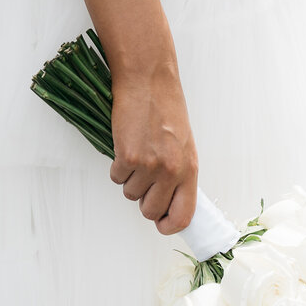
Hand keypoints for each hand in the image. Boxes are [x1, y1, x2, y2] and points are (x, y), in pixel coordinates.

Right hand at [109, 64, 197, 234]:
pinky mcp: (127, 156)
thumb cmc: (166, 107)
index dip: (169, 225)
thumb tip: (169, 201)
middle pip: (151, 211)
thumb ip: (179, 173)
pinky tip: (126, 145)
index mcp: (190, 168)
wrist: (148, 80)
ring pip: (131, 195)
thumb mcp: (183, 143)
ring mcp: (149, 165)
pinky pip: (116, 178)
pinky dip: (117, 166)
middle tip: (143, 179)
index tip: (161, 224)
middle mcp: (171, 171)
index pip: (184, 215)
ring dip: (130, 179)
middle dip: (143, 200)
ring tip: (137, 152)